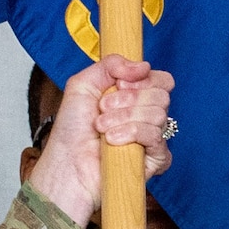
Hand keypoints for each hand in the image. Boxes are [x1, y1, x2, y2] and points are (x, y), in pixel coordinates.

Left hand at [26, 55, 173, 225]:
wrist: (67, 165)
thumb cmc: (72, 130)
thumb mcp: (83, 84)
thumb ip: (112, 64)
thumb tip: (144, 66)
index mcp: (135, 97)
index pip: (161, 80)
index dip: (142, 79)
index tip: (118, 85)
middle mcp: (147, 116)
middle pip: (161, 94)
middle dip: (128, 99)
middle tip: (103, 109)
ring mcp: (152, 138)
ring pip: (158, 114)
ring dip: (124, 117)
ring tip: (102, 127)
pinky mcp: (155, 159)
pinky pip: (157, 137)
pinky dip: (133, 133)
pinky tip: (113, 140)